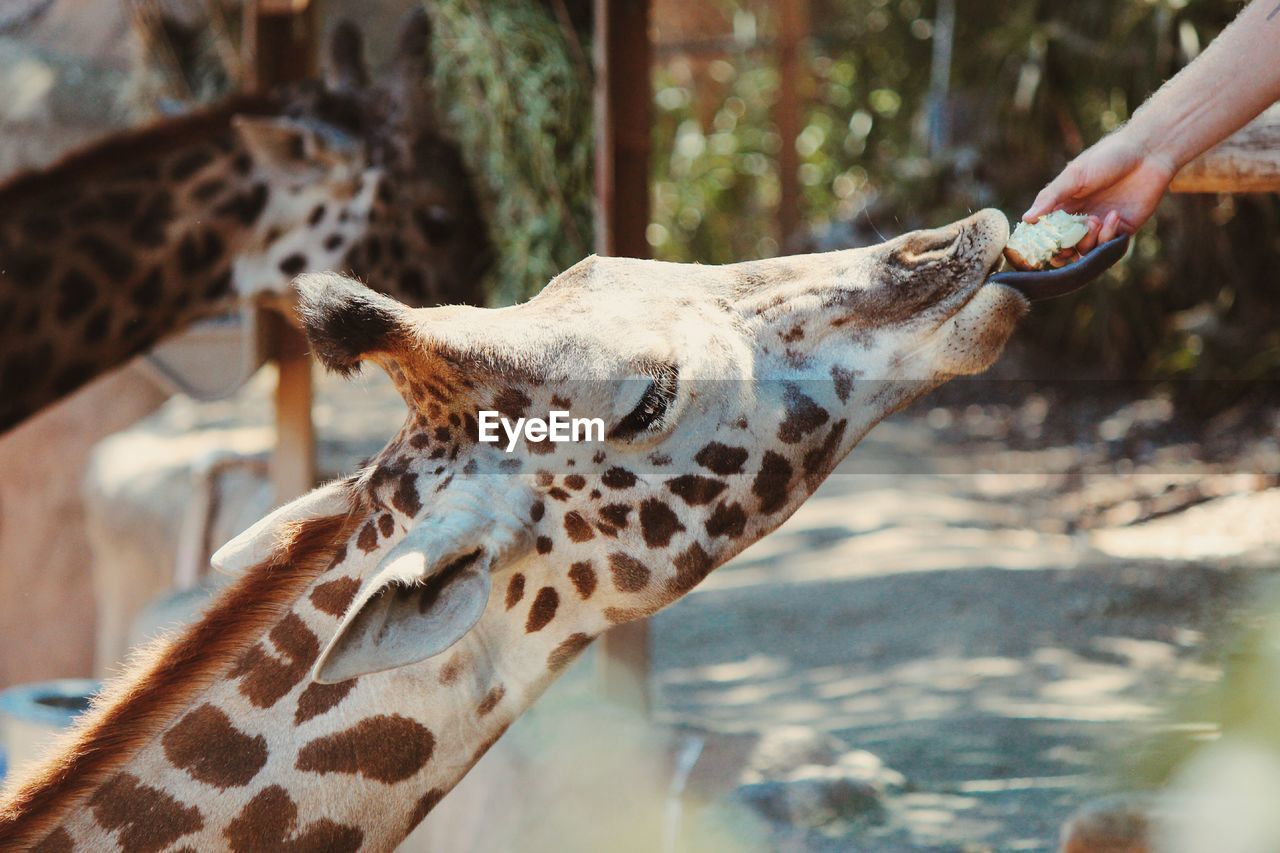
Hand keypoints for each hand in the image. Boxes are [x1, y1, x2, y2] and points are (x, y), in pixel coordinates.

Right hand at [1023, 131, 1177, 254]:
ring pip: (1084, 251)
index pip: (1046, 231)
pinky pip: (1108, 247)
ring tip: (1095, 220)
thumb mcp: (1073, 176)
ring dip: (1087, 241)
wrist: (1149, 152)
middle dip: (1063, 250)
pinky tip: (1113, 215)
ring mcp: (1100, 226)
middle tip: (1066, 245)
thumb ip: (1050, 198)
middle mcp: (1080, 218)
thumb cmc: (1108, 156)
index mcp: (1064, 204)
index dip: (1041, 242)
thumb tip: (1026, 219)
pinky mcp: (1121, 230)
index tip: (1037, 246)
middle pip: (1063, 247)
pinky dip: (1107, 237)